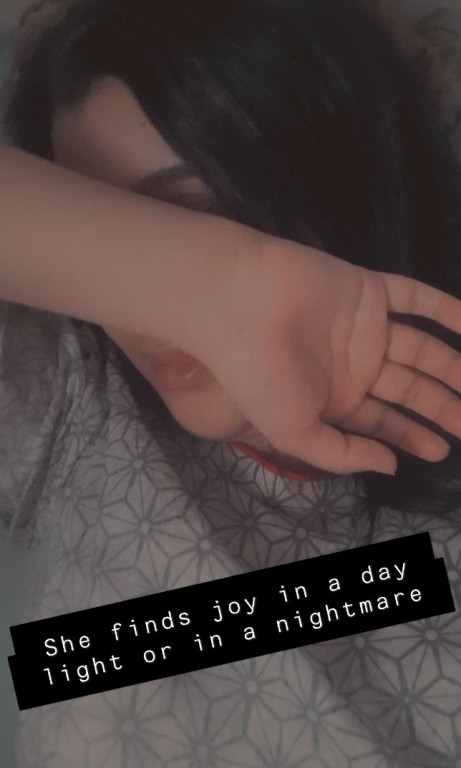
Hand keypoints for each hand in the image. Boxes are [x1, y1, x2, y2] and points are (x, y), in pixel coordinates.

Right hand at [195, 236, 460, 474]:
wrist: (238, 309)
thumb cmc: (261, 377)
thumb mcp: (296, 434)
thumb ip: (342, 455)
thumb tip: (389, 467)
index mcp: (333, 398)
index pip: (381, 420)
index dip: (411, 436)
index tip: (442, 451)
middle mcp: (352, 363)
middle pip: (407, 387)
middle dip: (440, 406)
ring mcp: (361, 325)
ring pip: (419, 347)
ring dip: (451, 365)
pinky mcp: (367, 289)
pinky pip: (415, 297)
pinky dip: (446, 309)